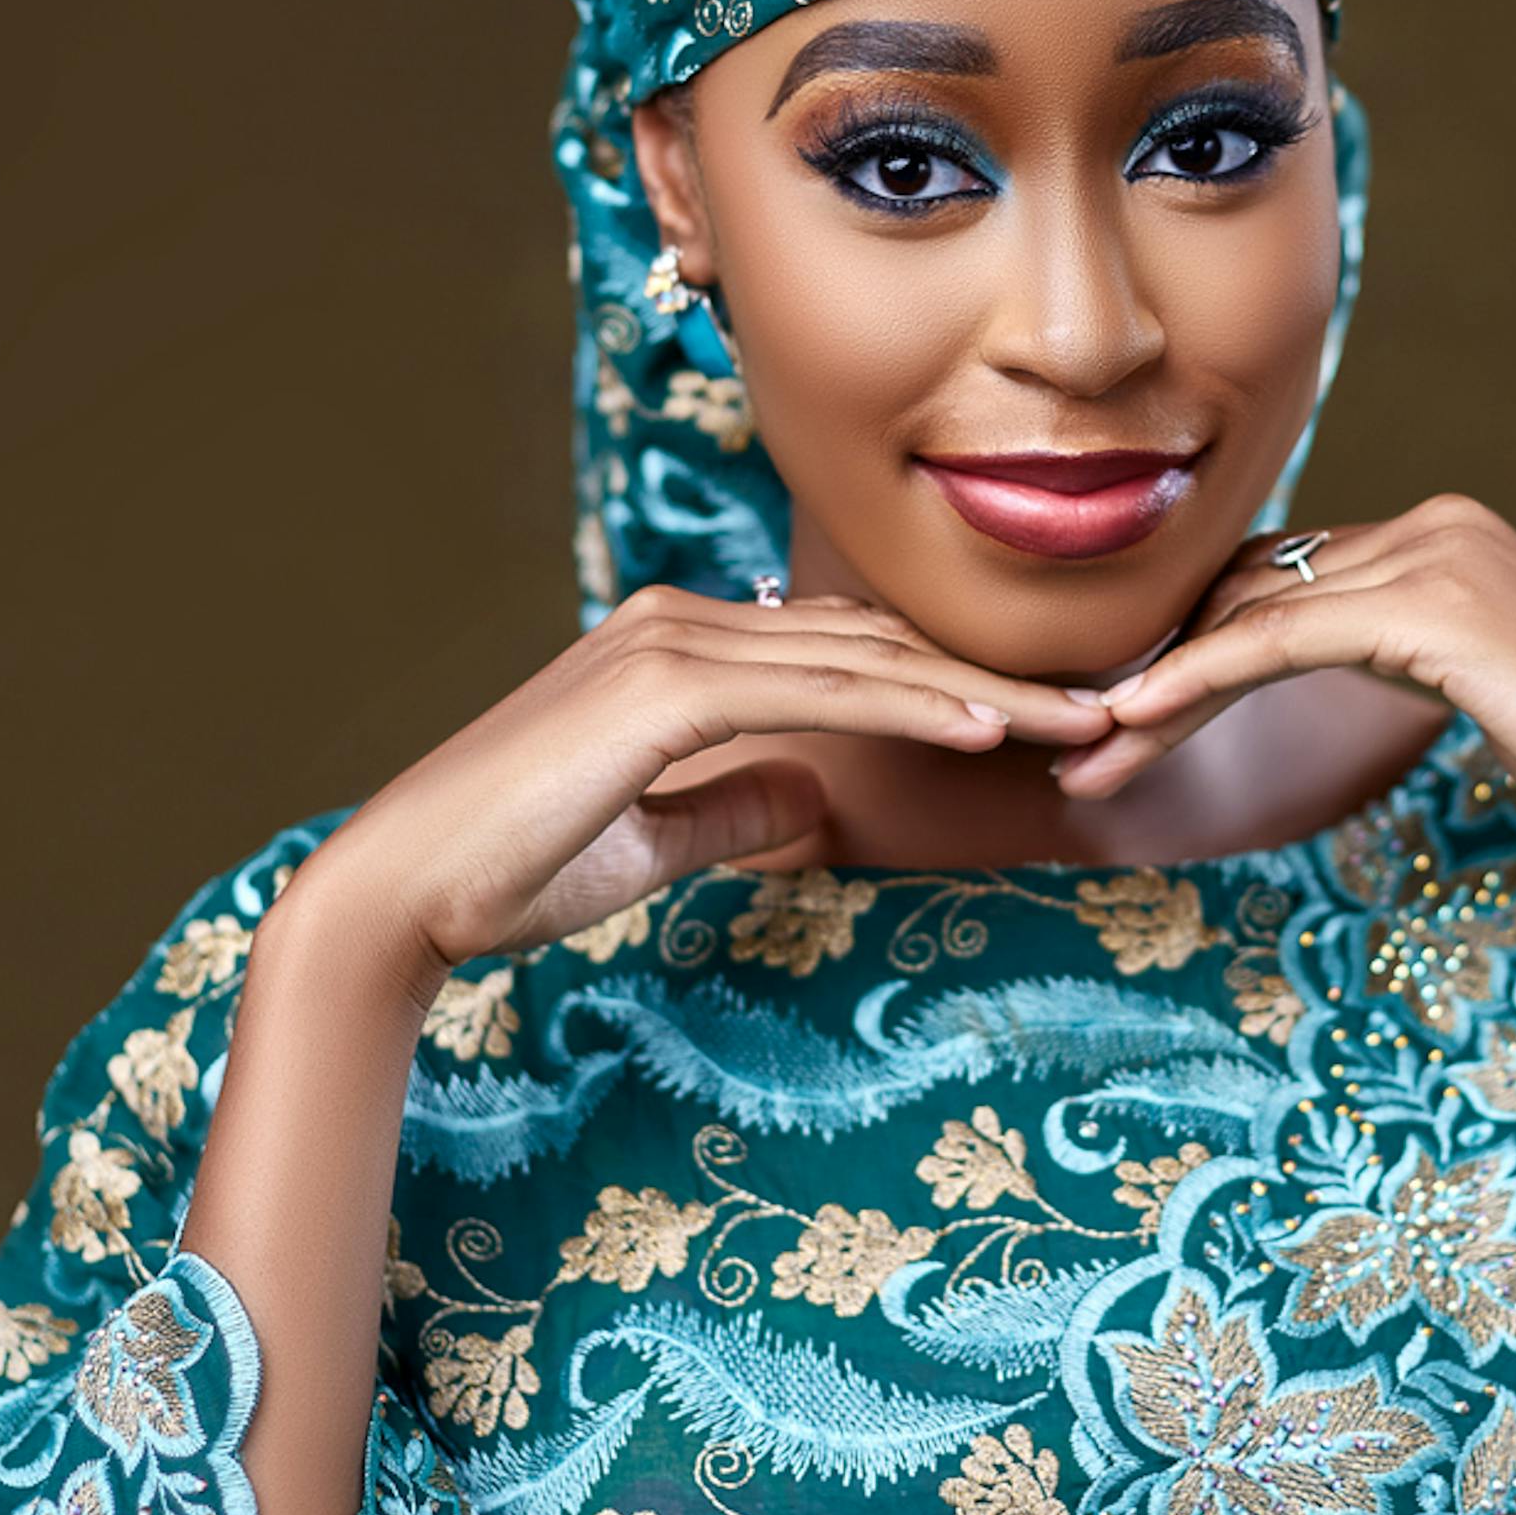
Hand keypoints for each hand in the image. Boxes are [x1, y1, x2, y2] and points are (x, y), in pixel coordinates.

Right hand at [285, 581, 1110, 1008]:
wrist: (406, 890)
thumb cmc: (511, 871)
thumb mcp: (652, 838)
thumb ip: (732, 805)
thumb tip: (811, 797)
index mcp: (679, 649)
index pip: (847, 655)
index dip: (950, 683)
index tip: (1045, 721)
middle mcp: (679, 624)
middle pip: (873, 642)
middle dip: (998, 675)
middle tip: (1109, 707)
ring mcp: (669, 646)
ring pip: (862, 657)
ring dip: (983, 687)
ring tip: (1084, 718)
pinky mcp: (661, 691)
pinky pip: (816, 692)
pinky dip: (910, 704)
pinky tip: (988, 726)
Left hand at [1057, 493, 1515, 898]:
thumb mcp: (1494, 698)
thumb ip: (1417, 659)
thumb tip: (1347, 664)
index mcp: (1448, 539)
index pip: (1285, 583)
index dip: (1193, 650)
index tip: (1122, 725)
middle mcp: (1438, 524)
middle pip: (1253, 591)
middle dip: (1155, 668)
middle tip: (1074, 746)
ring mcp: (1440, 554)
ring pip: (1251, 613)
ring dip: (1155, 688)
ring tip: (1084, 758)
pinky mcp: (1438, 606)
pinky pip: (1280, 638)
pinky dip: (1198, 679)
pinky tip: (1137, 722)